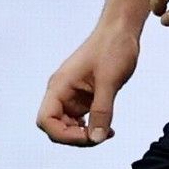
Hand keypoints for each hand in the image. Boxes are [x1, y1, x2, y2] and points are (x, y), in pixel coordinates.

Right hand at [37, 24, 139, 146]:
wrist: (122, 29)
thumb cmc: (112, 47)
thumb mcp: (109, 81)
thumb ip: (102, 111)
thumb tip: (96, 138)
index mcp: (59, 86)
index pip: (46, 121)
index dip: (64, 135)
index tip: (88, 136)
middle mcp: (62, 92)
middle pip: (56, 127)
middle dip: (76, 137)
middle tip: (100, 136)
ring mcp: (72, 95)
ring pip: (69, 126)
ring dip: (85, 134)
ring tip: (106, 132)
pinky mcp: (85, 96)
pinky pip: (82, 119)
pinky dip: (92, 127)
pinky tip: (107, 127)